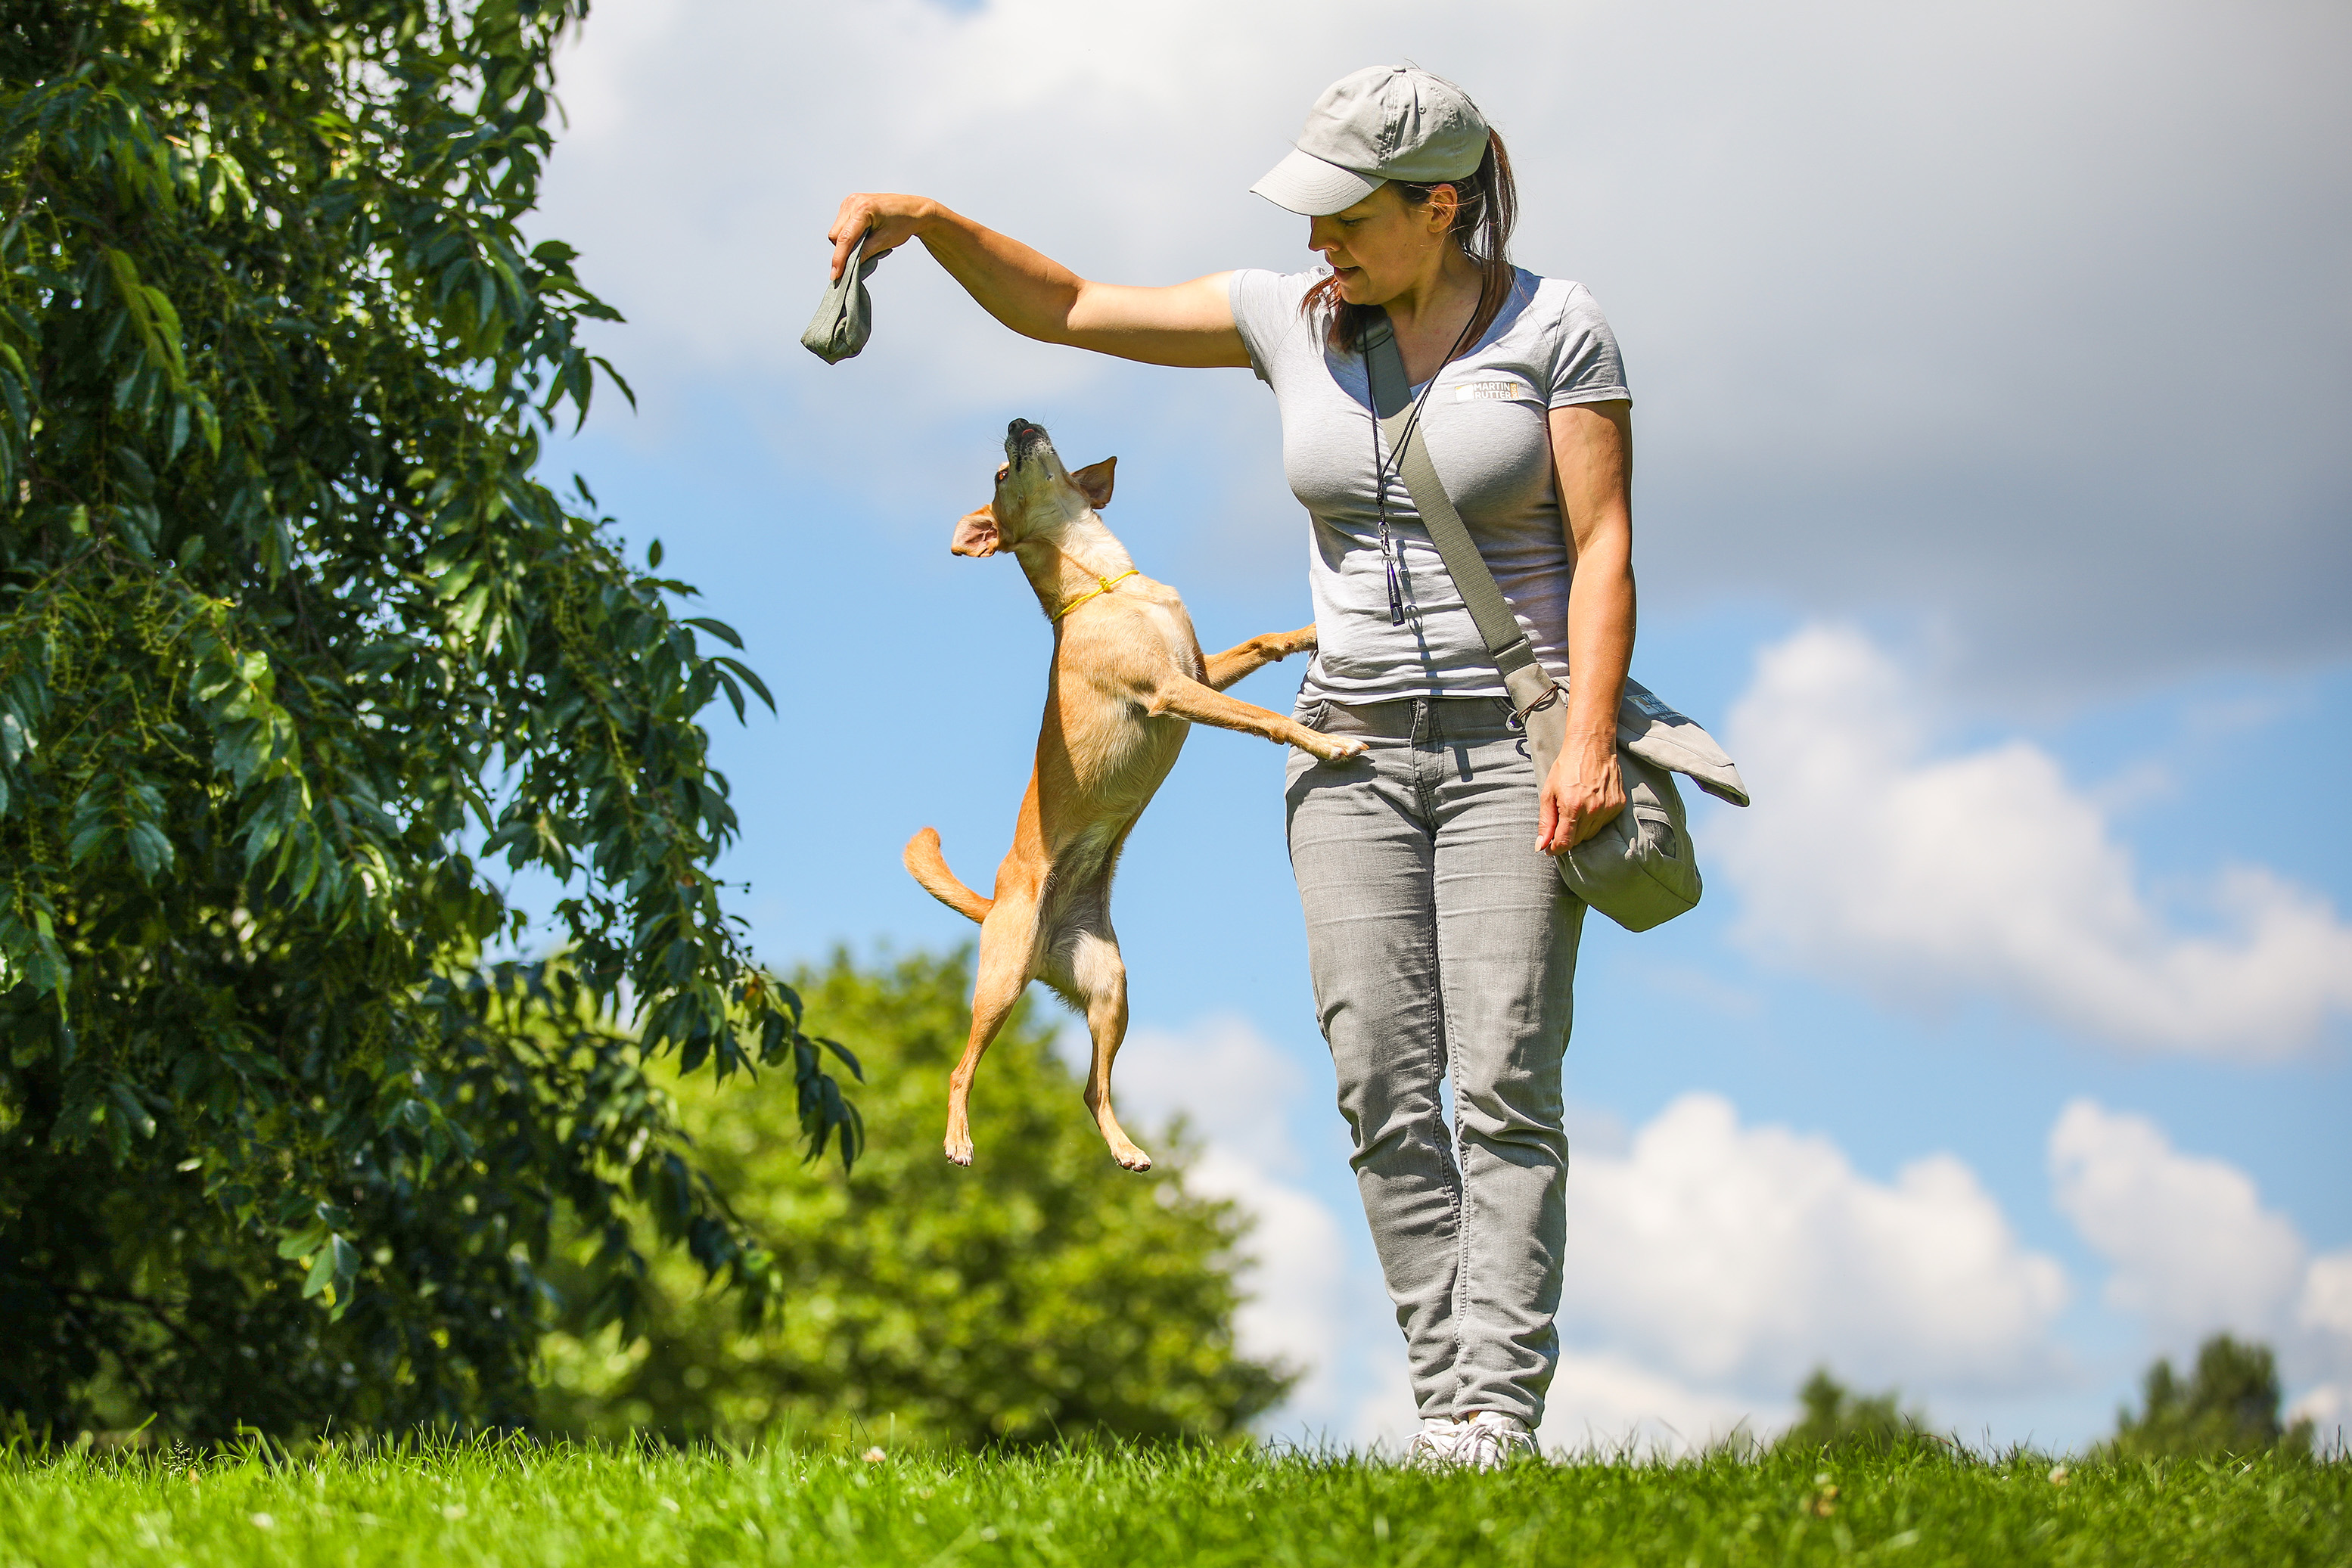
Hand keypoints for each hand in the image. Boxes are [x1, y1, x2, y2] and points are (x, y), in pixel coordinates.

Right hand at [827, 193, 934, 279]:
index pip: (845, 238)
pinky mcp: (850, 204)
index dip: (839, 259)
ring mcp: (850, 201)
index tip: (836, 275)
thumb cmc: (903, 223)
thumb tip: (849, 266)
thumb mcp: (884, 242)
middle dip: (843, 250)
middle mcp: (853, 202)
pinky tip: (862, 235)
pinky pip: (840, 225)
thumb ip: (865, 253)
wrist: (913, 210)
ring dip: (845, 242)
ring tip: (865, 243)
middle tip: (859, 258)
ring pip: (836, 231)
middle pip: (835, 235)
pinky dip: (847, 234)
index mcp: (863, 209)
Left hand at [1536, 736, 1625, 854]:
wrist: (1591, 746)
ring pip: (1592, 834)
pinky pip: (1604, 823)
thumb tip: (1541, 846)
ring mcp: (1608, 808)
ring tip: (1576, 808)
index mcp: (1573, 808)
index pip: (1565, 843)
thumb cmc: (1566, 767)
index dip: (1555, 849)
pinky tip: (1590, 803)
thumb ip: (1545, 821)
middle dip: (1567, 835)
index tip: (1549, 848)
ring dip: (1581, 829)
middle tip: (1562, 819)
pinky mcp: (1619, 805)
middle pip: (1578, 840)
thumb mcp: (1548, 793)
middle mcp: (1593, 810)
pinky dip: (1595, 820)